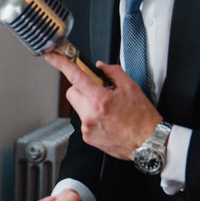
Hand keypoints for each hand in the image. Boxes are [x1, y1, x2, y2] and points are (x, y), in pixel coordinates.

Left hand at [44, 52, 160, 159]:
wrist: (148, 142)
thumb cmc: (142, 118)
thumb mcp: (131, 87)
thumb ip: (113, 72)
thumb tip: (100, 66)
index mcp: (99, 99)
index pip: (75, 76)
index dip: (61, 64)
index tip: (52, 57)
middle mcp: (89, 114)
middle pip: (72, 92)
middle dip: (82, 88)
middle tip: (99, 91)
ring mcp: (87, 127)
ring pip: (78, 107)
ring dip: (88, 104)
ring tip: (108, 109)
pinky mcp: (87, 137)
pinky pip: (84, 121)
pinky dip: (92, 117)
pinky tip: (107, 120)